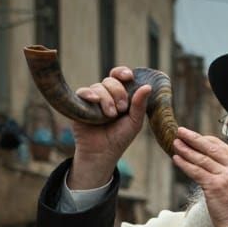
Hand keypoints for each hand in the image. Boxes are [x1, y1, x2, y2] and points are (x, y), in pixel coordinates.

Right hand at [68, 66, 151, 189]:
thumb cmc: (119, 137)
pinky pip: (82, 92)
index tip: (129, 77)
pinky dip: (89, 94)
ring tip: (110, 116)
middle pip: (110, 80)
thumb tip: (148, 86)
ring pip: (98, 86)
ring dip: (106, 99)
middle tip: (121, 109)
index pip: (120, 76)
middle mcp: (105, 94)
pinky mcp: (79, 105)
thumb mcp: (134, 121)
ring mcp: (92, 99)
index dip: (123, 73)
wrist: (102, 153)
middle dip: (118, 92)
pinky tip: (94, 100)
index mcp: (119, 95)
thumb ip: (140, 104)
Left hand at [171, 126, 227, 226]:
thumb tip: (208, 164)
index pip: (222, 147)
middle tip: (181, 131)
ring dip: (186, 150)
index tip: (195, 136)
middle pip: (211, 148)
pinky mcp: (215, 186)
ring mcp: (225, 177)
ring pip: (202, 159)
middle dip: (194, 138)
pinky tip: (176, 159)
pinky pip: (196, 172)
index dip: (206, 140)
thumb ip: (227, 173)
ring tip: (175, 143)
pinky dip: (185, 164)